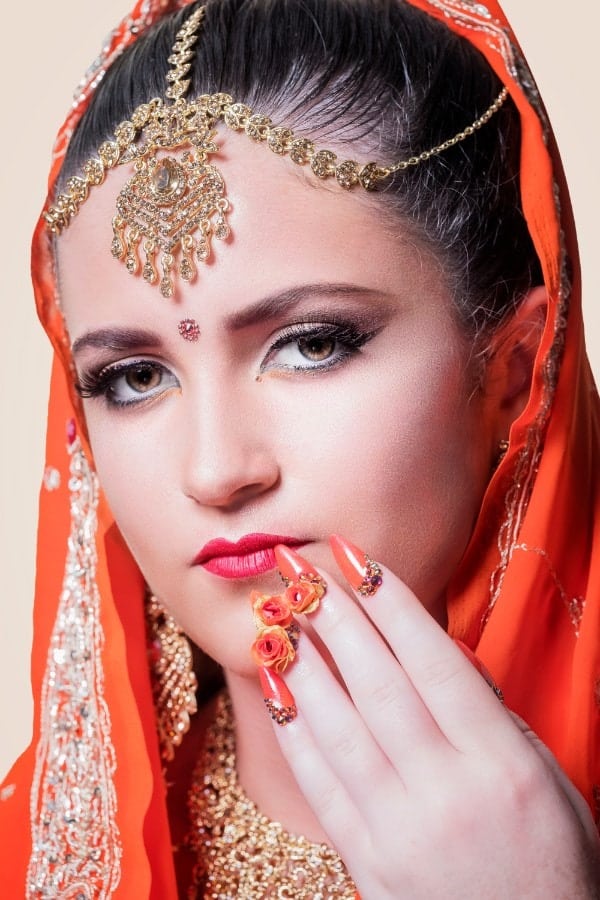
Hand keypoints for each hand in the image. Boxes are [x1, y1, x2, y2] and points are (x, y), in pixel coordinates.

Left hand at [257, 536, 599, 898]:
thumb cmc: (552, 859)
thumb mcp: (550, 778)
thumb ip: (494, 716)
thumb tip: (437, 654)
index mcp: (500, 762)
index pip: (433, 662)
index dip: (391, 604)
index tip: (356, 558)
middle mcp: (446, 790)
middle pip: (378, 683)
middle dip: (335, 615)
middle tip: (301, 565)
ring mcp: (400, 828)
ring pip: (339, 725)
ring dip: (302, 660)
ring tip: (275, 612)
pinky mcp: (366, 860)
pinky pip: (319, 783)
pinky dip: (293, 729)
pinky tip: (273, 686)